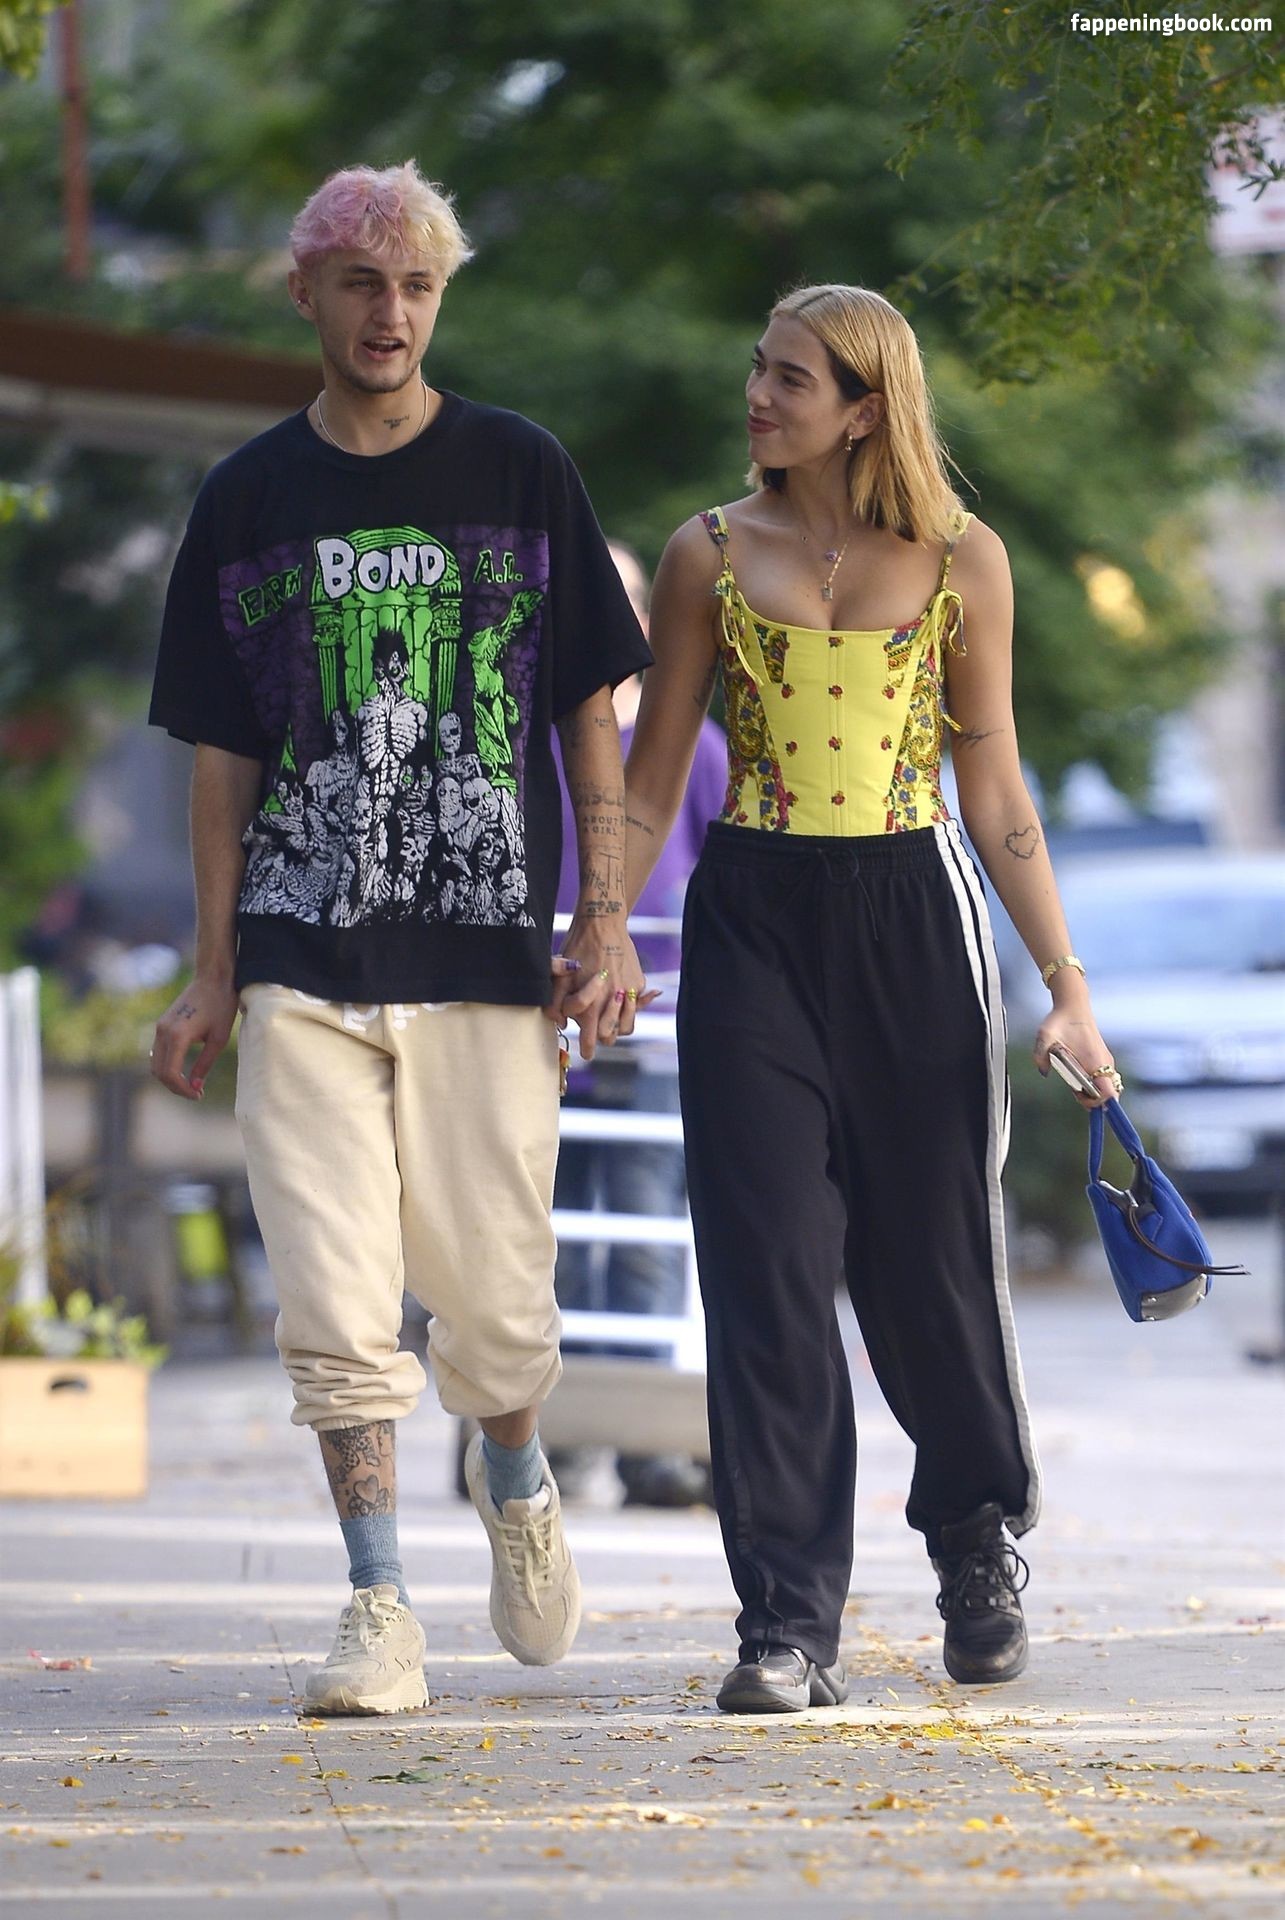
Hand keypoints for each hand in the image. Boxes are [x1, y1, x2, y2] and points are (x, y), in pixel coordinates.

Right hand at [150, 977, 238, 1099]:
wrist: (212, 978)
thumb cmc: (221, 1005)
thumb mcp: (218, 1039)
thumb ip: (205, 1064)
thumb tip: (195, 1086)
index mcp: (177, 1035)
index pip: (170, 1074)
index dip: (182, 1090)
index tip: (198, 1095)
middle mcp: (162, 1031)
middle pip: (159, 1072)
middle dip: (175, 1087)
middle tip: (196, 1093)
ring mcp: (160, 1027)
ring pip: (155, 1063)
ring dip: (170, 1077)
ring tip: (191, 1084)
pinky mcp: (162, 1024)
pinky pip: (158, 1052)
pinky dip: (167, 1065)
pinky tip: (184, 1070)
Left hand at [546, 918, 658, 1060]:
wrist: (601, 924)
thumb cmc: (576, 949)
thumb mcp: (559, 977)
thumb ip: (555, 1004)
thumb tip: (562, 1024)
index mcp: (590, 1004)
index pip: (591, 1037)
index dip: (587, 1048)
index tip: (586, 1054)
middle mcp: (611, 1002)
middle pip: (611, 1036)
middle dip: (603, 1038)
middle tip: (597, 1035)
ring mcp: (627, 992)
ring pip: (628, 1025)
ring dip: (618, 1027)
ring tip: (610, 1022)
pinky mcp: (638, 982)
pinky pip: (637, 1004)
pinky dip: (632, 1008)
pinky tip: (623, 1002)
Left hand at [1034, 1002, 1118, 1107]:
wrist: (1073, 1005)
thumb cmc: (1061, 1020)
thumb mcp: (1044, 1036)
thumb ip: (1040, 1056)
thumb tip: (1044, 1072)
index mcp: (1095, 1061)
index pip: (1109, 1093)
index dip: (1098, 1102)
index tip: (1080, 1097)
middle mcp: (1105, 1062)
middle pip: (1111, 1094)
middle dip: (1094, 1100)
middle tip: (1075, 1093)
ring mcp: (1105, 1060)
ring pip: (1108, 1087)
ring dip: (1093, 1092)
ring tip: (1075, 1085)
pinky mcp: (1102, 1057)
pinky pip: (1104, 1078)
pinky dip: (1094, 1083)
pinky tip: (1078, 1077)